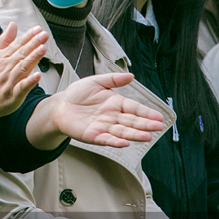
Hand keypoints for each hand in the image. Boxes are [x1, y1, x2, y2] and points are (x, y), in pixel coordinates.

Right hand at [0, 23, 46, 124]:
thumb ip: (5, 41)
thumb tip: (13, 24)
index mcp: (1, 58)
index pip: (17, 44)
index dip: (28, 36)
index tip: (38, 29)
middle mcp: (4, 68)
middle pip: (21, 54)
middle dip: (34, 43)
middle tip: (44, 35)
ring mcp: (8, 82)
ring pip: (22, 68)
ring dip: (33, 58)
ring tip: (43, 49)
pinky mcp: (12, 95)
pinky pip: (21, 87)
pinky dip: (29, 81)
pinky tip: (37, 75)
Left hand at [49, 71, 164, 147]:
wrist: (60, 106)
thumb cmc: (78, 94)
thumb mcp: (95, 82)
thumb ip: (112, 79)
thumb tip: (131, 75)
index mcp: (115, 103)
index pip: (134, 108)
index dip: (146, 112)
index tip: (159, 116)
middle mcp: (112, 117)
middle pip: (131, 122)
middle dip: (145, 125)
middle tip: (159, 127)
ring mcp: (104, 127)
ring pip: (122, 132)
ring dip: (135, 135)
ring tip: (147, 137)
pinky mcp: (93, 135)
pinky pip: (106, 139)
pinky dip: (115, 142)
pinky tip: (125, 143)